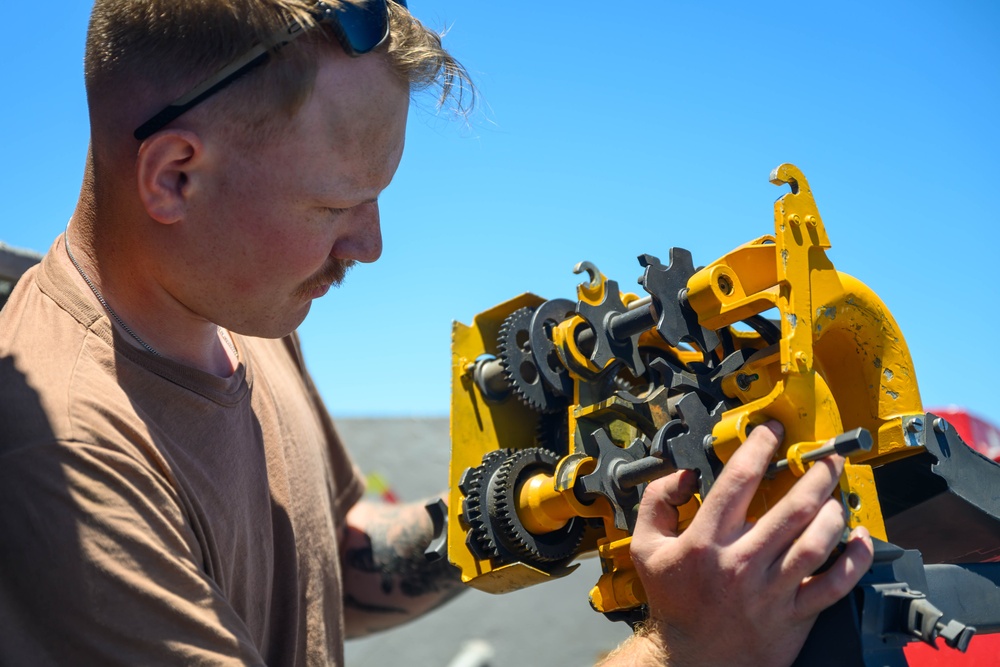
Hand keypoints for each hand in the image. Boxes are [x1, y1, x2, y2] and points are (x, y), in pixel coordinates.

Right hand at [628, 421, 873, 666]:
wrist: (689, 660)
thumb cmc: (672, 603)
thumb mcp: (646, 548)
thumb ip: (656, 503)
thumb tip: (683, 475)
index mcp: (706, 541)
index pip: (738, 480)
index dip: (760, 447)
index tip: (772, 432)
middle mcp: (741, 562)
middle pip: (792, 508)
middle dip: (816, 475)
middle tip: (825, 459)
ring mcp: (771, 590)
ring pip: (816, 543)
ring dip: (834, 512)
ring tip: (838, 494)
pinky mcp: (794, 615)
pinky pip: (833, 585)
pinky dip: (853, 560)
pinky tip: (859, 539)